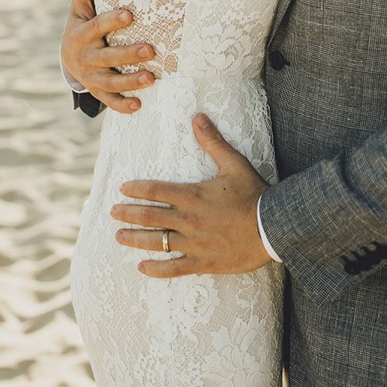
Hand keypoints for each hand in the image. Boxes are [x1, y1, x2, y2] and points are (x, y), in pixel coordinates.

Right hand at [61, 0, 156, 113]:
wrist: (67, 58)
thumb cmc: (82, 25)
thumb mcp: (80, 7)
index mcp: (82, 33)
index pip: (98, 26)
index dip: (112, 21)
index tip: (130, 15)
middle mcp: (86, 57)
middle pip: (107, 57)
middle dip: (128, 55)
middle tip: (151, 50)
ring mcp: (91, 77)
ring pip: (111, 82)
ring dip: (130, 82)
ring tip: (151, 78)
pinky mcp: (98, 91)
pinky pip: (109, 100)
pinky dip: (122, 105)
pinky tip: (139, 105)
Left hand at [111, 114, 271, 276]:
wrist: (274, 226)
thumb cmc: (254, 194)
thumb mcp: (234, 163)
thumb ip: (213, 141)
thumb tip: (197, 117)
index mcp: (192, 196)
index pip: (155, 191)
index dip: (136, 189)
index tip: (122, 189)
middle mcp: (188, 220)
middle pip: (149, 217)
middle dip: (128, 214)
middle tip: (112, 212)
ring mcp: (194, 244)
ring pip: (157, 243)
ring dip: (135, 240)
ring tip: (119, 237)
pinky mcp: (204, 262)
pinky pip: (174, 268)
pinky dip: (157, 269)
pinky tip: (142, 267)